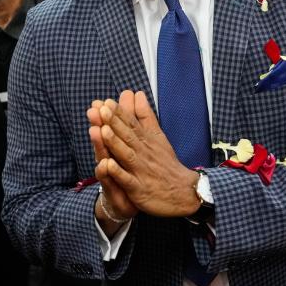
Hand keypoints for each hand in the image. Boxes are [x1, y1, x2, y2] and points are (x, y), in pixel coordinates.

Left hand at [94, 90, 200, 218]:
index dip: (119, 113)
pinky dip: (118, 173)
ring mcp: (141, 171)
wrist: (184, 192)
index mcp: (145, 141)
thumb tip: (138, 94)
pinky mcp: (139, 188)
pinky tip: (108, 165)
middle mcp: (143, 153)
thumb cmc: (166, 164)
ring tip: (103, 130)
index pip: (131, 124)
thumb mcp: (157, 136)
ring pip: (126, 155)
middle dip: (114, 123)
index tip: (106, 102)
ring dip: (115, 143)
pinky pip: (127, 180)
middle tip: (102, 109)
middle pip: (128, 136)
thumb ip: (145, 116)